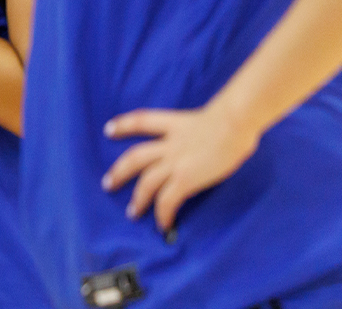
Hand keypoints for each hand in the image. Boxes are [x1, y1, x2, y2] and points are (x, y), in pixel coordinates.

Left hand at [102, 102, 260, 234]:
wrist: (234, 122)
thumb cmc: (233, 118)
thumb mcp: (208, 118)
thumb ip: (199, 130)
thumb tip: (208, 139)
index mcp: (174, 124)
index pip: (141, 121)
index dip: (123, 125)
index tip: (108, 130)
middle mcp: (169, 143)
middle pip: (135, 157)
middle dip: (119, 172)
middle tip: (107, 184)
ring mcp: (175, 161)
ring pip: (146, 182)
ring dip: (138, 199)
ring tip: (132, 212)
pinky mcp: (185, 178)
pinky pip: (167, 200)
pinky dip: (163, 213)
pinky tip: (163, 224)